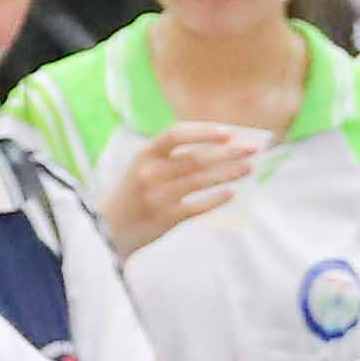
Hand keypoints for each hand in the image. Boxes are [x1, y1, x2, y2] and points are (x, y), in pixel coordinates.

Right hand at [105, 122, 267, 262]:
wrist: (107, 228)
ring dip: (228, 173)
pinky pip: (197, 207)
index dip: (204, 132)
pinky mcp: (165, 219)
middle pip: (196, 158)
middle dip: (228, 153)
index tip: (228, 133)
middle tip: (252, 149)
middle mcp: (151, 173)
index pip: (177, 134)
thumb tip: (217, 146)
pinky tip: (232, 193)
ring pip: (200, 181)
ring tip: (248, 168)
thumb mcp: (142, 165)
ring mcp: (158, 196)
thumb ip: (170, 155)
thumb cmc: (133, 192)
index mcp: (145, 154)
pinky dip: (215, 199)